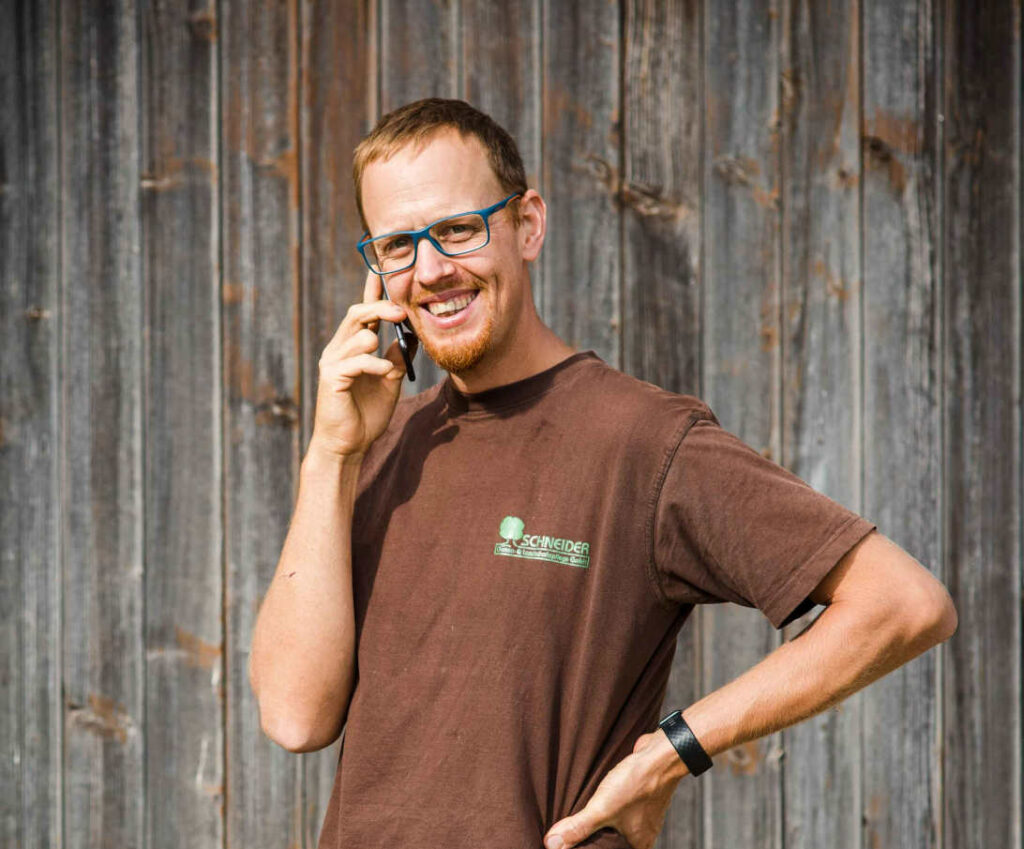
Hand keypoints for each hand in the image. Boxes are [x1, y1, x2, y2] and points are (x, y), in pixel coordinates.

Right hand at [309, 271, 413, 458]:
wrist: (348, 445)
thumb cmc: (366, 414)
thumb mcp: (390, 380)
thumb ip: (397, 356)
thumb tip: (413, 334)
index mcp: (352, 347)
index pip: (362, 311)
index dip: (371, 289)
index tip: (381, 267)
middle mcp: (338, 349)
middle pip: (357, 313)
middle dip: (381, 307)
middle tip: (402, 311)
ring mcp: (332, 362)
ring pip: (358, 334)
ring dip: (378, 344)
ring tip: (387, 365)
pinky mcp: (331, 377)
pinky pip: (358, 361)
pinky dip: (375, 365)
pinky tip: (384, 375)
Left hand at [543, 730, 684, 848]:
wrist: (661, 753)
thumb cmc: (638, 782)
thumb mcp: (602, 807)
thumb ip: (578, 827)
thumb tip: (552, 844)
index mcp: (639, 843)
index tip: (582, 846)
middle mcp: (644, 831)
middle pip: (617, 841)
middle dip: (599, 837)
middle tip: (578, 833)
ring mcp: (644, 812)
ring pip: (620, 822)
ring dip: (605, 819)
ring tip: (586, 815)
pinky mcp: (641, 793)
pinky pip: (623, 804)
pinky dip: (612, 802)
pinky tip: (600, 794)